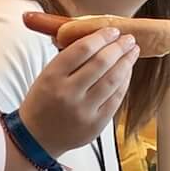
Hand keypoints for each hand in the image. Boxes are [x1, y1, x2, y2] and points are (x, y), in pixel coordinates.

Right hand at [18, 25, 138, 156]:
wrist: (36, 139)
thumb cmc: (43, 102)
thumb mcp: (46, 76)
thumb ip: (69, 58)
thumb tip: (98, 36)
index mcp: (52, 77)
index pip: (82, 49)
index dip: (101, 37)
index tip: (112, 30)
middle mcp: (68, 94)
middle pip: (101, 63)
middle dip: (119, 47)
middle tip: (128, 39)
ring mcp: (83, 111)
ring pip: (113, 80)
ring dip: (126, 62)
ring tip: (133, 51)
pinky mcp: (96, 124)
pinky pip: (116, 98)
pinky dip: (125, 82)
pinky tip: (127, 72)